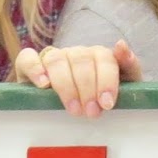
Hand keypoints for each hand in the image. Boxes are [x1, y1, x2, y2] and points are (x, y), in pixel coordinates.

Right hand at [14, 40, 141, 117]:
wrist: (77, 110)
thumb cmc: (101, 98)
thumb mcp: (124, 86)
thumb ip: (129, 66)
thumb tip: (121, 44)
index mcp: (100, 55)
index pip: (104, 58)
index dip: (106, 80)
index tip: (107, 104)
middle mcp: (76, 53)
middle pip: (81, 60)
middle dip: (88, 88)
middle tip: (91, 112)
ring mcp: (53, 57)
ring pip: (57, 60)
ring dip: (66, 85)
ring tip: (73, 109)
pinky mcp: (30, 65)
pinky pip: (27, 58)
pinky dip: (34, 68)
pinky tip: (43, 84)